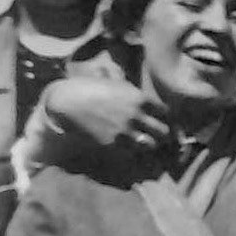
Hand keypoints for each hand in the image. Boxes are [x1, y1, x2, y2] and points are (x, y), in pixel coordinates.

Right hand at [46, 78, 170, 153]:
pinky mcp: (113, 143)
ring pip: (151, 145)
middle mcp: (136, 115)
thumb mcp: (117, 84)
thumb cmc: (91, 88)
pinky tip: (131, 148)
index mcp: (140, 99)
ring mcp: (125, 131)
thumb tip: (142, 91)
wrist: (67, 102)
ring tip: (146, 143)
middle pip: (164, 132)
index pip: (167, 113)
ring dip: (150, 144)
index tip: (165, 122)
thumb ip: (133, 90)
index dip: (168, 119)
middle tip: (159, 136)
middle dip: (164, 135)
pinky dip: (134, 151)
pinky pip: (132, 152)